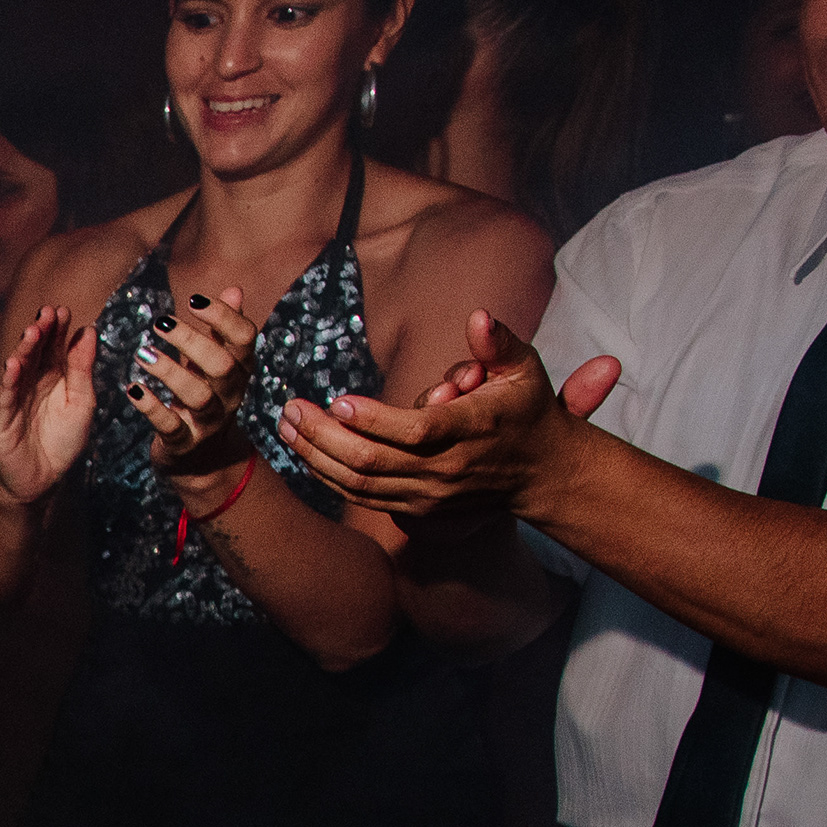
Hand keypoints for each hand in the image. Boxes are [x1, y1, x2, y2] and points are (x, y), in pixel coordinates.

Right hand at [0, 306, 97, 511]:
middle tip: (47, 313)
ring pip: (18, 370)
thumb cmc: (64, 441)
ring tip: (32, 331)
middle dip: (40, 332)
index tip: (63, 311)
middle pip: (35, 353)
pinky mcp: (3, 421)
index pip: (54, 346)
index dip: (57, 329)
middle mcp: (32, 383)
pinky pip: (5, 398)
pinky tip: (12, 365)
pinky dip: (8, 382)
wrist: (46, 479)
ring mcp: (15, 400)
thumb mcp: (82, 402)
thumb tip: (87, 331)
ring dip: (23, 350)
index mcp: (53, 376)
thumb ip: (83, 369)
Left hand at [122, 283, 261, 492]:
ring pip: (198, 395)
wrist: (201, 457)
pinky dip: (151, 407)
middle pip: (222, 365)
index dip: (223, 317)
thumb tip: (233, 289)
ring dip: (170, 372)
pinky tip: (132, 389)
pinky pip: (170, 426)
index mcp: (241, 369)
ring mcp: (209, 421)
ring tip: (143, 353)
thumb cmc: (204, 395)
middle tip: (159, 323)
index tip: (193, 300)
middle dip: (192, 341)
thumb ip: (221, 329)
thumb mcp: (214, 363)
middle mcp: (231, 394)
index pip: (244, 338)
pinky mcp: (184, 443)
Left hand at [282, 311, 622, 524]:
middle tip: (290, 410)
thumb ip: (499, 343)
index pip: (416, 431)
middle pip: (373, 461)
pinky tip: (304, 454)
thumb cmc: (527, 410)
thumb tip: (479, 317)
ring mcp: (429, 495)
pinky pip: (362, 497)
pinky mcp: (416, 509)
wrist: (541, 472)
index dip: (373, 420)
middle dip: (324, 437)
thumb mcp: (524, 370)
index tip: (337, 401)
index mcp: (472, 429)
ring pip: (360, 484)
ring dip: (316, 458)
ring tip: (285, 429)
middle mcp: (447, 469)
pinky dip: (329, 478)